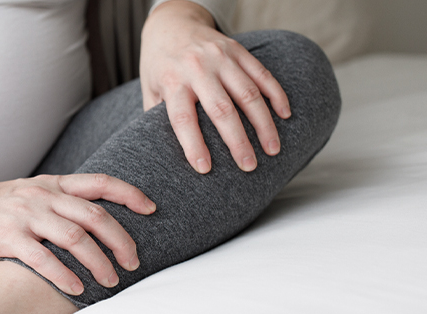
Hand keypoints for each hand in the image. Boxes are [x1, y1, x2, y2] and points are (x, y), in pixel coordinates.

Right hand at [0, 174, 155, 294]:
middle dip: (122, 240)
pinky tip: (77, 290)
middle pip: (96, 215)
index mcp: (52, 183)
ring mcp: (26, 216)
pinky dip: (64, 276)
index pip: (100, 182)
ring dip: (99, 263)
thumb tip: (90, 222)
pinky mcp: (7, 237)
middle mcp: (43, 196)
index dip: (130, 194)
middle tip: (134, 262)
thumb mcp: (28, 193)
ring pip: (76, 238)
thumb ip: (56, 202)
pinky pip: (44, 259)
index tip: (151, 209)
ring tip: (111, 281)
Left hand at [140, 0, 290, 173]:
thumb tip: (164, 151)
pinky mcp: (237, 50)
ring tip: (272, 149)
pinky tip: (285, 115)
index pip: (183, 119)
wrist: (171, 23)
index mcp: (172, 81)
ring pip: (248, 93)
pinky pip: (262, 74)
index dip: (193, 145)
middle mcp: (197, 68)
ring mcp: (220, 58)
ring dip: (263, 124)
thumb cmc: (159, 65)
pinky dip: (276, 94)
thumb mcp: (149, 89)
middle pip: (221, 109)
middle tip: (249, 166)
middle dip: (237, 141)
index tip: (204, 169)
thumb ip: (156, 117)